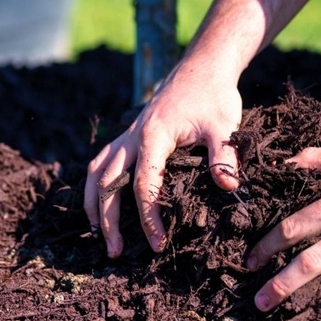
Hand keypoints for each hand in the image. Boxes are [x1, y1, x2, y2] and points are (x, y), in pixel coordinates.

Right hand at [84, 62, 242, 257]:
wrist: (202, 67)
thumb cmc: (214, 96)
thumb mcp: (225, 125)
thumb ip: (225, 156)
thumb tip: (227, 187)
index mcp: (153, 136)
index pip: (143, 184)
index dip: (148, 217)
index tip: (158, 243)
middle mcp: (132, 136)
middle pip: (108, 183)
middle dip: (108, 220)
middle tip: (115, 252)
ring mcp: (127, 135)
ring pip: (96, 172)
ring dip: (93, 204)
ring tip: (97, 234)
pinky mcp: (128, 135)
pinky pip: (101, 161)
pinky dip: (95, 185)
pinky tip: (98, 203)